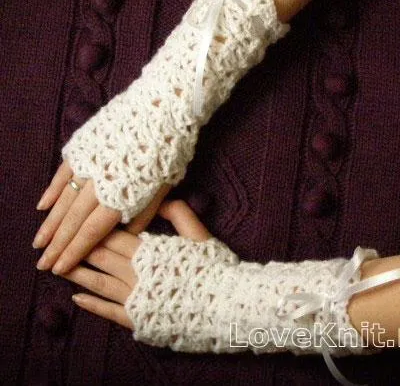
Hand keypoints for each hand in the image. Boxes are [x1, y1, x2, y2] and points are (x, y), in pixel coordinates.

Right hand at [33, 158, 171, 274]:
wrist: (161, 112)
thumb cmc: (167, 154)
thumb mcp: (162, 189)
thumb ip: (143, 215)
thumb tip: (126, 236)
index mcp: (121, 198)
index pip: (91, 232)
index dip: (74, 252)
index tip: (59, 268)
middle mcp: (99, 185)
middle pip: (73, 220)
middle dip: (57, 245)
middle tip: (42, 263)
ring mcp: (88, 166)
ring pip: (64, 200)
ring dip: (50, 223)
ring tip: (39, 242)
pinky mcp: (83, 149)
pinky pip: (63, 174)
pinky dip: (52, 191)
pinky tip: (42, 207)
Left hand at [58, 199, 210, 328]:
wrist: (223, 304)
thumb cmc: (212, 267)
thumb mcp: (199, 234)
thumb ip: (179, 213)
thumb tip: (160, 199)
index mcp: (148, 250)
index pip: (113, 236)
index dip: (94, 229)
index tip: (78, 222)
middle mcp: (135, 272)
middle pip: (100, 257)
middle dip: (80, 249)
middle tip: (60, 244)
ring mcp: (133, 297)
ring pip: (97, 282)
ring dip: (77, 274)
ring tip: (59, 268)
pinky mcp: (136, 318)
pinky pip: (107, 311)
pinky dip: (90, 304)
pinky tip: (76, 299)